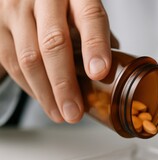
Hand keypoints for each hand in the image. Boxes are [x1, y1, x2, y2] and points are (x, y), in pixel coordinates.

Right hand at [0, 0, 112, 122]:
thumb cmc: (63, 0)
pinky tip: (45, 100)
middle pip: (53, 43)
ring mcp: (15, 9)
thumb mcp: (84, 7)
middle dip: (64, 84)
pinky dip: (29, 86)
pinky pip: (10, 61)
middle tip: (75, 111)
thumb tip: (109, 72)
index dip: (95, 46)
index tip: (99, 73)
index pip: (90, 17)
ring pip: (28, 57)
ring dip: (46, 93)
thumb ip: (96, 34)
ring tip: (61, 114)